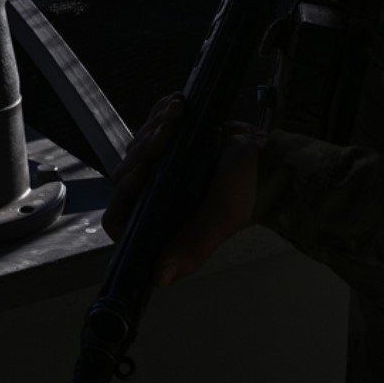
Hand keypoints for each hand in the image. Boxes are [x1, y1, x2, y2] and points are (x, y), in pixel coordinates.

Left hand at [102, 93, 261, 286]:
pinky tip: (178, 105)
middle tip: (169, 130)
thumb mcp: (221, 216)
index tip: (143, 170)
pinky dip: (160, 114)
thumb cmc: (246, 189)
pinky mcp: (166, 149)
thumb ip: (194, 245)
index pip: (118, 219)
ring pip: (136, 149)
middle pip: (125, 176)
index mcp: (162, 228)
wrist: (265, 155)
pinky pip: (149, 129)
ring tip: (178, 112)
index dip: (123, 195)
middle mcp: (154, 203)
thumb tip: (161, 277)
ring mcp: (158, 175)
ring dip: (154, 126)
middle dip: (145, 149)